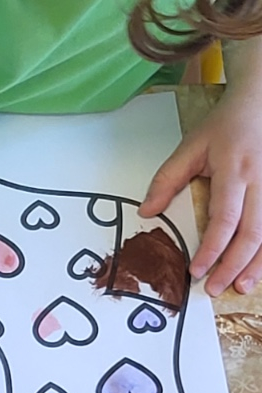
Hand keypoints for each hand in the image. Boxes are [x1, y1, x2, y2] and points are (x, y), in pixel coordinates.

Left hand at [141, 83, 261, 294]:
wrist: (261, 100)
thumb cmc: (226, 126)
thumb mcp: (191, 146)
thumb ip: (166, 179)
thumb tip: (146, 212)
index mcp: (235, 171)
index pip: (225, 219)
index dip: (211, 249)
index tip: (196, 270)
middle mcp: (260, 181)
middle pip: (252, 233)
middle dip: (233, 265)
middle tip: (215, 288)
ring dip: (257, 265)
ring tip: (241, 287)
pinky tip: (258, 268)